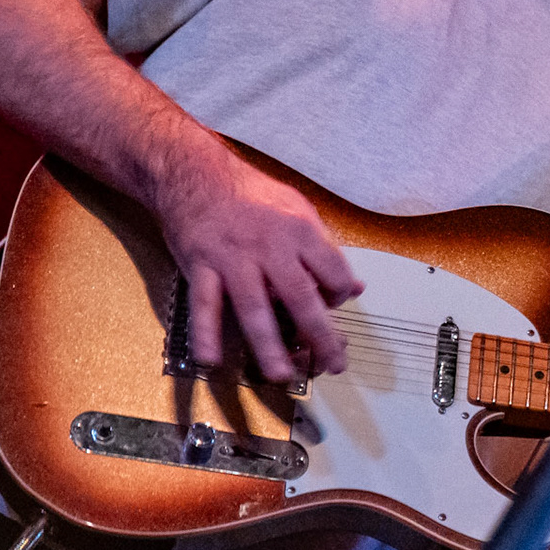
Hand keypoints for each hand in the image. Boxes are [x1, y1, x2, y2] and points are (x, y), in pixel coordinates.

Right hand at [152, 147, 362, 381]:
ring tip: (281, 374)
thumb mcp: (299, 210)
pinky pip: (204, 305)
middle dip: (319, 335)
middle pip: (300, 297)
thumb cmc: (251, 194)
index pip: (333, 273)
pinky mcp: (201, 267)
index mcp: (299, 231)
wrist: (195, 174)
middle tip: (332, 363)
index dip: (340, 294)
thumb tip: (355, 286)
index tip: (336, 305)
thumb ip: (326, 250)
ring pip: (254, 308)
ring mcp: (233, 259)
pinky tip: (212, 359)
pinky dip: (206, 333)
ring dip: (267, 345)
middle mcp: (269, 246)